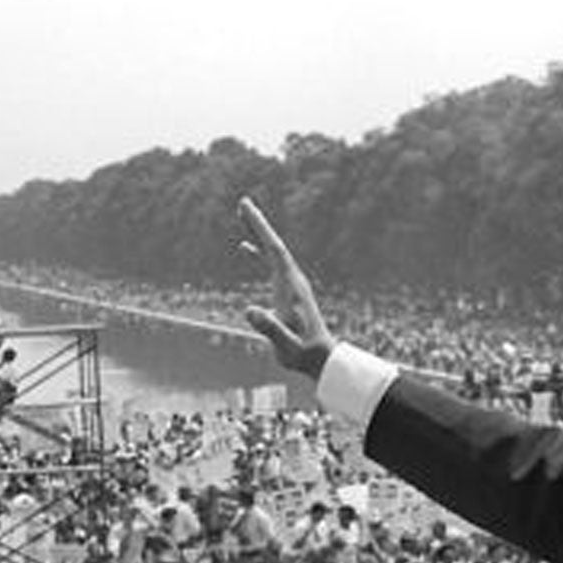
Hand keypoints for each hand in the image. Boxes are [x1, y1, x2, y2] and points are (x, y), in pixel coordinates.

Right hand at [238, 198, 335, 379]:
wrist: (320, 359)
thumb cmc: (302, 354)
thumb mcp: (285, 344)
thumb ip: (270, 328)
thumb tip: (250, 310)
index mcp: (291, 287)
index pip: (274, 251)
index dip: (261, 229)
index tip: (246, 209)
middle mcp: (292, 281)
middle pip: (274, 245)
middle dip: (258, 224)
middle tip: (242, 202)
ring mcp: (291, 285)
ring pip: (273, 252)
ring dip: (258, 233)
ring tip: (243, 215)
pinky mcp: (287, 292)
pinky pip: (271, 265)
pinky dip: (258, 253)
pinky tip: (245, 248)